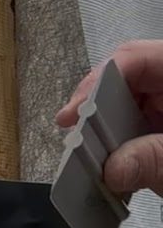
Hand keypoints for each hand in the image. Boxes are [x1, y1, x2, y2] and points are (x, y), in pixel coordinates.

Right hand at [56, 39, 162, 195]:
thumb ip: (156, 160)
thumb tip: (113, 169)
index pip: (134, 58)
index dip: (98, 82)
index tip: (73, 114)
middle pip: (123, 84)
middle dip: (95, 112)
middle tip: (73, 140)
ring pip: (124, 110)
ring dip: (104, 136)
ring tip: (87, 159)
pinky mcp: (160, 131)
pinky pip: (132, 131)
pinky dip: (117, 150)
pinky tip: (106, 168)